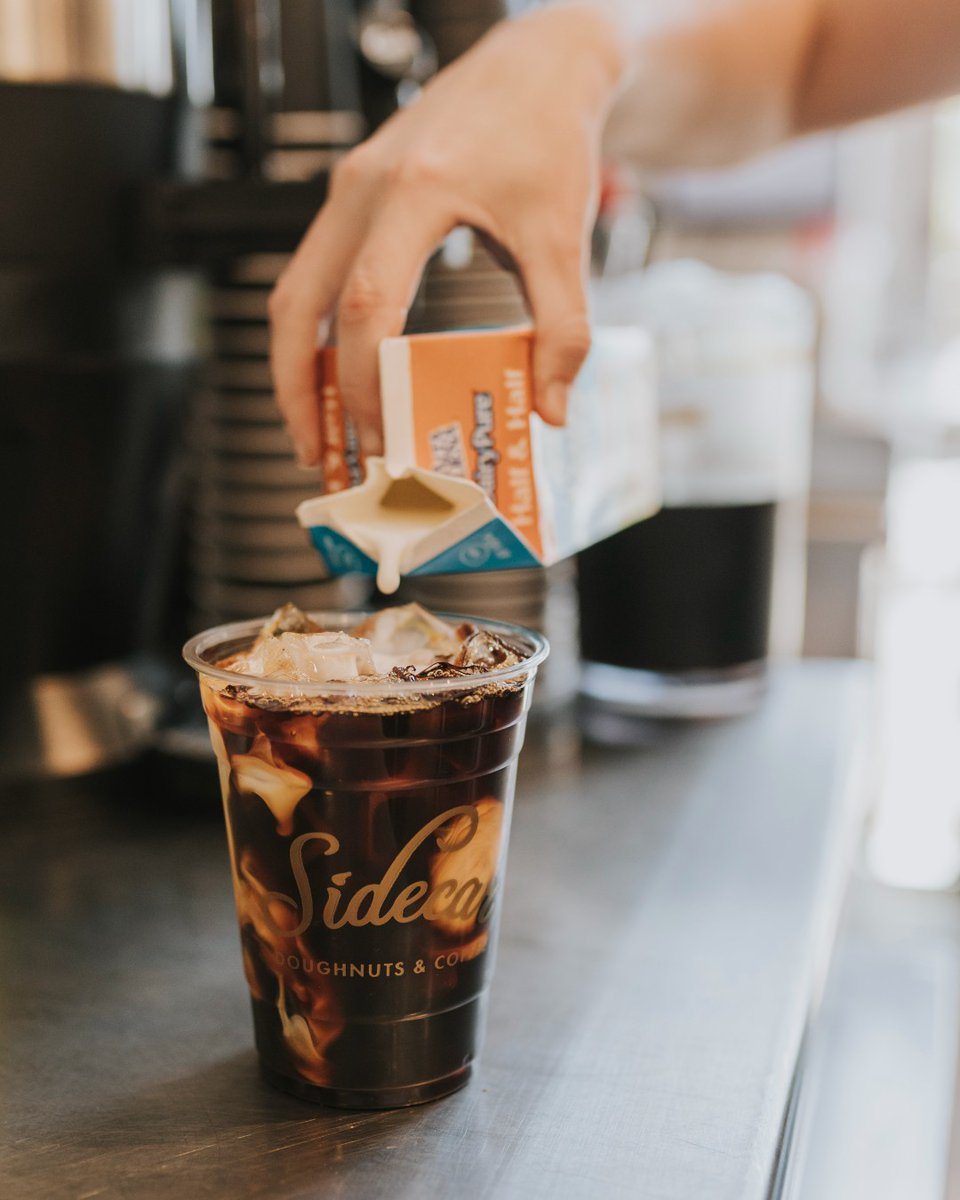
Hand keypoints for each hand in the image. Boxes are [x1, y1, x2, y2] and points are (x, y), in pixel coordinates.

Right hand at [268, 3, 624, 464]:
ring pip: (293, 289)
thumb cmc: (548, 139)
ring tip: (316, 428)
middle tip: (316, 453)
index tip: (378, 434)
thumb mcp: (564, 238)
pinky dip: (317, 331)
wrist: (536, 67)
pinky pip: (314, 271)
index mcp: (415, 192)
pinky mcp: (353, 195)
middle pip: (299, 302)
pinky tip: (338, 373)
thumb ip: (563, 327)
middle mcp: (364, 187)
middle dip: (299, 387)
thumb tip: (551, 410)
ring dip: (296, 364)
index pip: (367, 301)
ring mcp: (349, 188)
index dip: (364, 377)